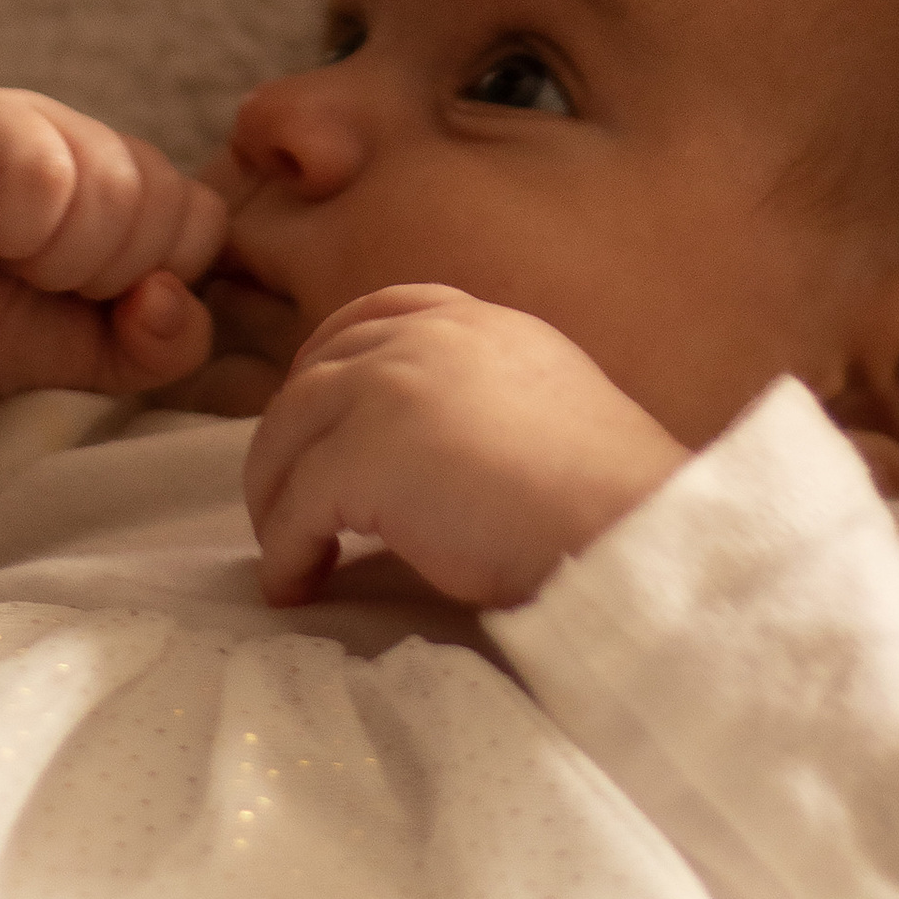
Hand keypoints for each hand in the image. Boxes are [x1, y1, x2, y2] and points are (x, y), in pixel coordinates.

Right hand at [0, 90, 221, 402]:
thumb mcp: (110, 361)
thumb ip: (169, 342)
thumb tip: (164, 297)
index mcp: (140, 184)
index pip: (205, 221)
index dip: (151, 282)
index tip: (86, 302)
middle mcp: (97, 138)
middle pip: (167, 201)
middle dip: (103, 274)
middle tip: (35, 282)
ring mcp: (40, 118)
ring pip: (115, 188)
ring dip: (57, 259)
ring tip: (5, 260)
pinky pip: (46, 174)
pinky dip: (16, 227)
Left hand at [242, 286, 684, 609]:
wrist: (623, 527)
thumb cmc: (606, 494)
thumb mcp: (546, 406)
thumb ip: (481, 400)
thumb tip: (428, 450)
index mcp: (478, 322)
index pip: (377, 313)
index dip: (330, 361)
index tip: (317, 413)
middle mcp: (426, 338)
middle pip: (316, 373)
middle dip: (289, 435)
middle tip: (285, 494)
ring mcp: (388, 389)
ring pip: (288, 433)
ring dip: (275, 495)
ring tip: (287, 548)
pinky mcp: (364, 458)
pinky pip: (296, 506)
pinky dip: (285, 550)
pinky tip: (297, 585)